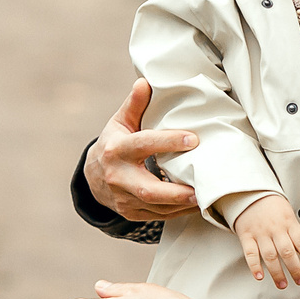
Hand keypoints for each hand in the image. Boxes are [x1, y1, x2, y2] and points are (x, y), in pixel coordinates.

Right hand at [87, 79, 200, 223]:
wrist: (93, 177)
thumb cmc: (115, 143)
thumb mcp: (120, 122)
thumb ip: (135, 105)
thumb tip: (145, 82)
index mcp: (116, 150)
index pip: (144, 144)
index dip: (168, 142)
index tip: (193, 140)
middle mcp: (118, 177)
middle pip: (148, 188)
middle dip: (176, 191)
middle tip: (201, 188)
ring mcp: (123, 199)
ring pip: (156, 207)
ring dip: (182, 205)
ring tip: (206, 197)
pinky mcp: (131, 213)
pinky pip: (158, 216)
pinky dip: (178, 211)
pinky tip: (196, 204)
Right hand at [234, 194, 299, 288]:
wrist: (250, 193)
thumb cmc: (271, 205)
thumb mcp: (288, 213)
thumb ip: (294, 231)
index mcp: (289, 222)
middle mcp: (275, 229)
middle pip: (287, 253)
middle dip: (295, 269)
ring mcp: (260, 233)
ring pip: (270, 256)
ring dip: (277, 273)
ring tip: (282, 284)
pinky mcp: (246, 236)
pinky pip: (251, 253)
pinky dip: (255, 266)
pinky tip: (260, 276)